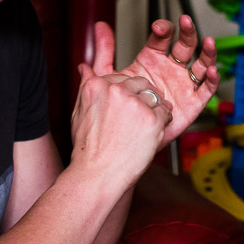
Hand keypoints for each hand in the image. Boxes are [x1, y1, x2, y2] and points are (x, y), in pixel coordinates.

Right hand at [69, 61, 172, 186]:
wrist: (96, 175)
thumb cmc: (87, 149)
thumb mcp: (78, 112)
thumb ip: (85, 86)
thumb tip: (84, 67)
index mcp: (97, 85)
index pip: (122, 78)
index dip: (128, 94)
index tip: (126, 107)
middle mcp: (116, 91)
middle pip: (141, 83)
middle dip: (144, 97)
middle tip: (140, 116)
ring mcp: (135, 104)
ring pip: (155, 96)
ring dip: (155, 108)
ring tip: (146, 126)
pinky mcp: (152, 119)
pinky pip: (166, 112)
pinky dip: (164, 121)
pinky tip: (154, 132)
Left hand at [92, 16, 219, 147]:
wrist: (124, 140)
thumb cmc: (119, 109)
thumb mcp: (109, 78)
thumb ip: (105, 51)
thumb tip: (99, 26)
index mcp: (153, 60)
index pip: (162, 39)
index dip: (163, 30)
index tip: (159, 28)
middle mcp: (170, 69)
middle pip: (184, 46)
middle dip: (187, 33)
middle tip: (185, 22)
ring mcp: (183, 85)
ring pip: (200, 64)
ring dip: (207, 52)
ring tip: (207, 42)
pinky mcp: (193, 103)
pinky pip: (206, 89)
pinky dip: (212, 80)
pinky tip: (212, 70)